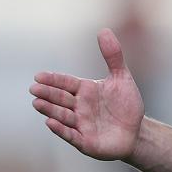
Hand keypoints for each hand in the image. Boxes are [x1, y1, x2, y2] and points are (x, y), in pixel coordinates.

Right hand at [30, 28, 144, 160]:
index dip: (53, 80)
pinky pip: (71, 135)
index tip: (39, 76)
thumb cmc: (126, 105)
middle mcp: (78, 107)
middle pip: (60, 99)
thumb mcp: (122, 78)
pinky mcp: (85, 142)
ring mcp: (80, 124)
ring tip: (37, 103)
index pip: (66, 83)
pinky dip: (61, 129)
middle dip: (48, 94)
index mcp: (84, 90)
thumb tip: (104, 30)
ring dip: (50, 110)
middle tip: (34, 88)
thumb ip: (113, 56)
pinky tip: (50, 122)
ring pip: (62, 116)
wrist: (136, 132)